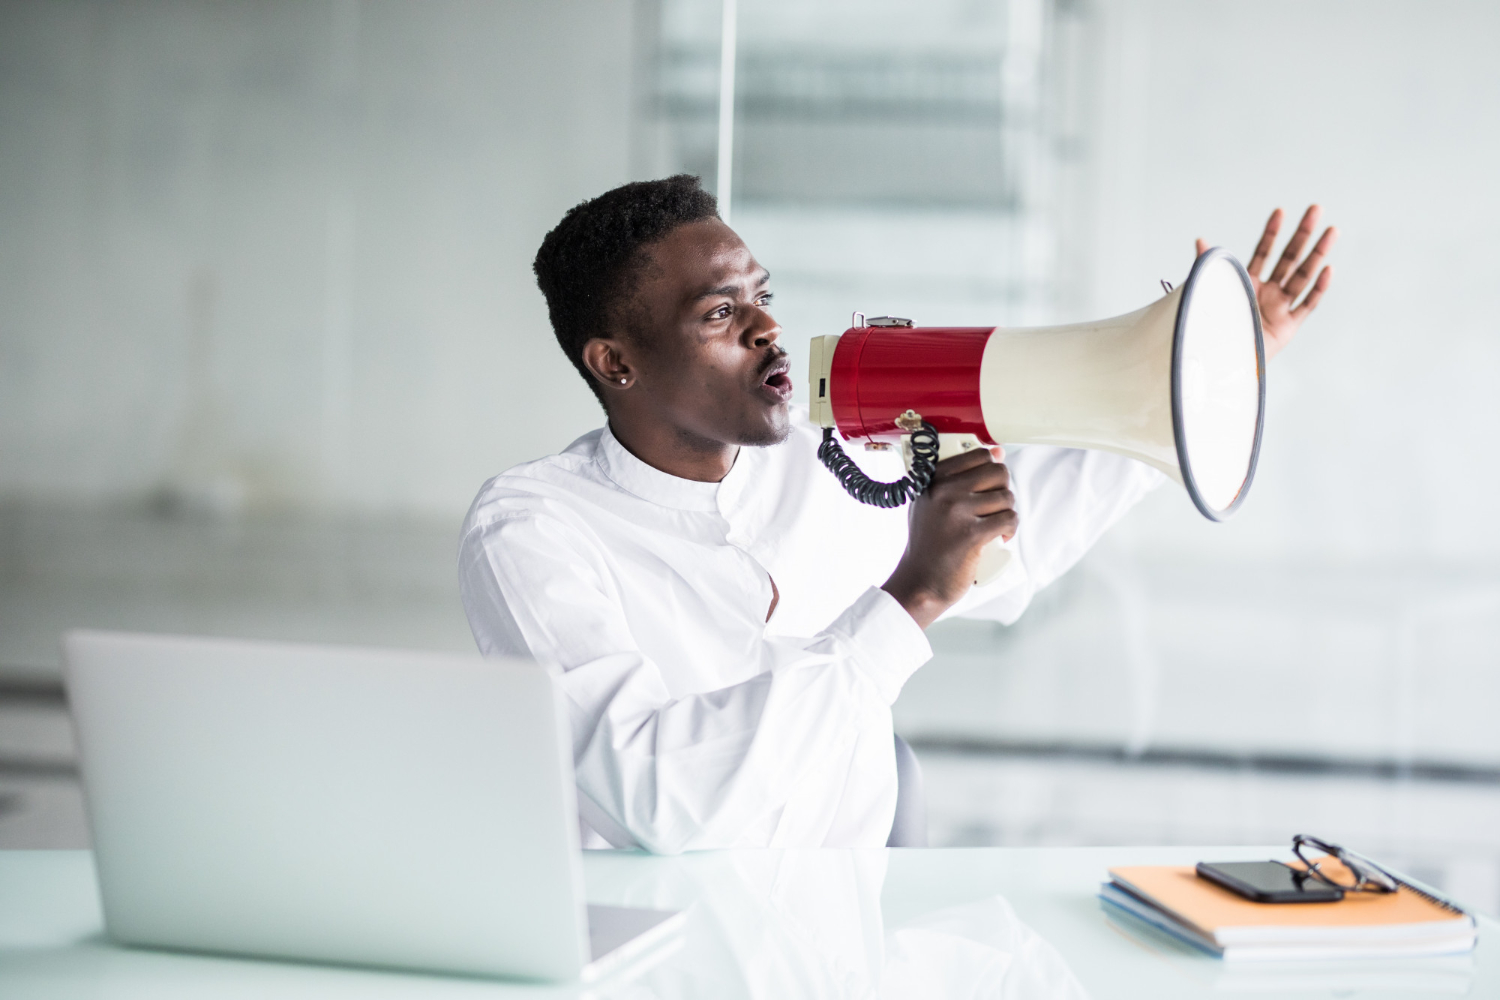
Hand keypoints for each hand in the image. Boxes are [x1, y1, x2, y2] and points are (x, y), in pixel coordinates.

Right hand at [882, 448, 1015, 628]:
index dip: (992, 471)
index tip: (987, 489)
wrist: (920, 582)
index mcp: (933, 479)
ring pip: (1006, 497)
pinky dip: (1011, 529)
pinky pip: (1009, 519)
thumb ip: (958, 477)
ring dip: (1008, 512)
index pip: (980, 455)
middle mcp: (943, 491)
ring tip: (995, 527)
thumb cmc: (929, 543)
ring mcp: (956, 512)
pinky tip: (1001, 537)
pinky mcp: (971, 534)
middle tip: (993, 510)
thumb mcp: (932, 503)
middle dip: (1003, 491)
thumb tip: (998, 452)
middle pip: (998, 472)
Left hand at [1196, 205, 1336, 360]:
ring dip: (1317, 253)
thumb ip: (1208, 268)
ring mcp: (1280, 307)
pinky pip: (1307, 305)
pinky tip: (1328, 269)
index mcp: (1248, 283)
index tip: (1280, 211)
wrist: (1219, 360)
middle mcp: (1267, 292)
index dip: (1271, 233)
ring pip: (1303, 276)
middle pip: (1289, 258)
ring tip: (1332, 231)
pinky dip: (1318, 289)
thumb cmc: (1213, 328)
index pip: (1263, 252)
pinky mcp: (1289, 326)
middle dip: (1303, 234)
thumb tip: (1200, 239)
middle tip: (1316, 209)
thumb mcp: (1211, 292)